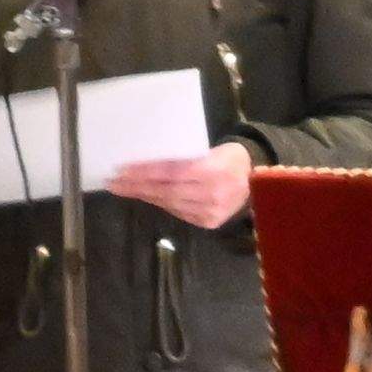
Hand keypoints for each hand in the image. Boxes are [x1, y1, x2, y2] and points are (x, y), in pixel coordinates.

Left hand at [103, 140, 255, 230]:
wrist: (258, 180)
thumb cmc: (230, 158)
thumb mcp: (211, 149)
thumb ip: (185, 157)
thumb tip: (148, 162)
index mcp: (213, 169)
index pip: (170, 171)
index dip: (144, 171)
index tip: (122, 169)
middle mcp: (211, 193)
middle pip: (165, 190)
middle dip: (136, 186)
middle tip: (113, 182)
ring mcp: (210, 211)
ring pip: (169, 203)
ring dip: (145, 196)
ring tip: (124, 189)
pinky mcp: (209, 222)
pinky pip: (178, 213)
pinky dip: (161, 204)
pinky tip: (147, 197)